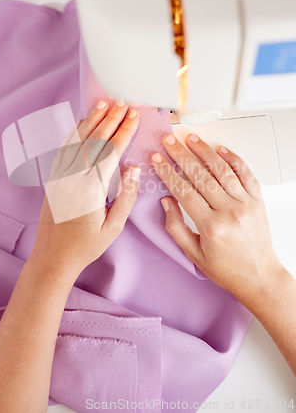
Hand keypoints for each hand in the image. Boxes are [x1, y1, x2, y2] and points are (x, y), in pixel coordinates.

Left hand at [31, 100, 140, 280]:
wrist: (53, 257)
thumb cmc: (86, 246)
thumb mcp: (113, 228)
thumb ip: (125, 197)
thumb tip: (133, 168)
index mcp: (90, 190)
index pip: (110, 152)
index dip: (123, 132)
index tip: (133, 117)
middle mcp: (72, 178)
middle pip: (94, 141)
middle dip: (110, 120)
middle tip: (123, 104)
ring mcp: (59, 176)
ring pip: (77, 141)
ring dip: (91, 120)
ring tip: (103, 104)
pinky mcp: (52, 179)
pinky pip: (63, 149)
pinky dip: (73, 133)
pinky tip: (81, 123)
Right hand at [151, 133, 284, 306]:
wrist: (259, 277)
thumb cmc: (227, 269)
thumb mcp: (193, 254)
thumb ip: (176, 227)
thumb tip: (166, 201)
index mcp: (211, 226)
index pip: (184, 191)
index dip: (168, 172)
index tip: (158, 159)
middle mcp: (229, 211)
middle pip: (201, 175)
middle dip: (181, 155)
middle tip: (169, 142)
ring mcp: (246, 204)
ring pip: (222, 170)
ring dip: (205, 151)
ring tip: (191, 139)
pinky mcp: (258, 201)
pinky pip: (245, 174)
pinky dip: (233, 159)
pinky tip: (220, 150)